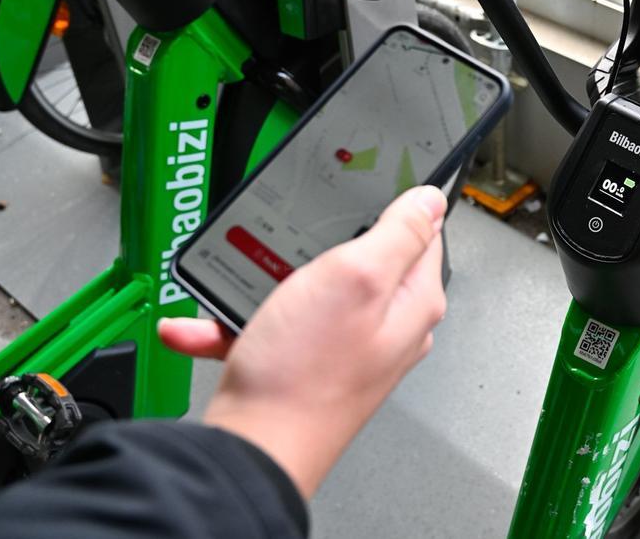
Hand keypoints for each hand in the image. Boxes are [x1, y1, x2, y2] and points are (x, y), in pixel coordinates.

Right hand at [159, 186, 448, 497]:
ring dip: (264, 283)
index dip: (390, 206)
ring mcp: (345, 348)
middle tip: (286, 243)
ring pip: (307, 290)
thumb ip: (399, 233)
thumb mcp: (357, 276)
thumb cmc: (307, 372)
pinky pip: (271, 328)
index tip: (356, 191)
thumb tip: (431, 201)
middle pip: (360, 258)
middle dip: (316, 246)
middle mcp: (387, 327)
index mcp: (413, 302)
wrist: (252, 449)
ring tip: (237, 285)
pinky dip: (236, 323)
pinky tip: (208, 325)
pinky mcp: (305, 365)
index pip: (420, 233)